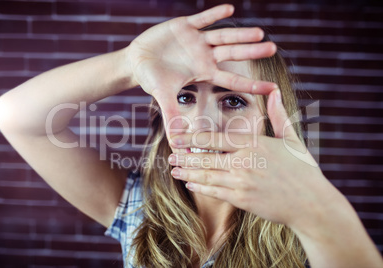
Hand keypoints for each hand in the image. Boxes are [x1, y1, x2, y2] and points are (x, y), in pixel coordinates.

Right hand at [127, 4, 277, 130]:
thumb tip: (174, 141)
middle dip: (252, 51)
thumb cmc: (152, 80)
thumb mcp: (162, 96)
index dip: (252, 84)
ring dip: (240, 34)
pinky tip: (230, 9)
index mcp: (204, 73)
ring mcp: (197, 40)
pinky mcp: (185, 26)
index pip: (232, 80)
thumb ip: (171, 115)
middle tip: (272, 48)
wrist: (137, 61)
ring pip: (223, 36)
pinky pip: (202, 18)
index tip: (273, 87)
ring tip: (259, 32)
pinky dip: (215, 14)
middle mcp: (205, 56)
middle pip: (233, 53)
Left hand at [168, 89, 341, 228]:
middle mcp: (244, 161)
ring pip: (206, 175)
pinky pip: (214, 192)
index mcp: (254, 143)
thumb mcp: (291, 138)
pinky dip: (200, 187)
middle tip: (170, 154)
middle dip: (184, 156)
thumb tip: (274, 91)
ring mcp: (241, 182)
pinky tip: (190, 183)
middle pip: (205, 157)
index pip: (215, 139)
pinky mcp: (242, 200)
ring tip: (173, 169)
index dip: (192, 138)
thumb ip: (278, 115)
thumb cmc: (303, 170)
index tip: (176, 137)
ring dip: (187, 172)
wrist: (312, 204)